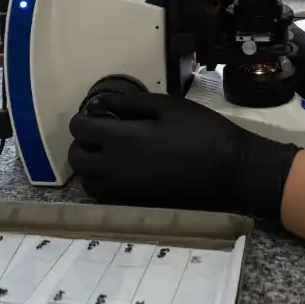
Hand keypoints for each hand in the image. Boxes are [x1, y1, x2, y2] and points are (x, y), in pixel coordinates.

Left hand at [68, 92, 298, 218]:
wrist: (227, 167)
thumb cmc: (200, 130)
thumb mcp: (167, 106)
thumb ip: (130, 104)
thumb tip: (102, 104)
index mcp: (122, 139)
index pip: (81, 130)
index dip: (83, 118)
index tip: (98, 112)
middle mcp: (115, 167)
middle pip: (77, 158)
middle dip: (81, 142)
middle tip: (100, 131)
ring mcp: (124, 187)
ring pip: (87, 180)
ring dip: (89, 164)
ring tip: (107, 151)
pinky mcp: (135, 199)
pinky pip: (103, 193)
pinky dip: (101, 181)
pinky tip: (119, 168)